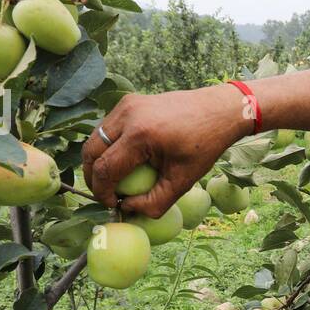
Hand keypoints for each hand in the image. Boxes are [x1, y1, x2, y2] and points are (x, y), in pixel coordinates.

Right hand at [82, 85, 247, 217]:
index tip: (113, 205)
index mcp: (139, 135)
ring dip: (98, 161)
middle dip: (93, 177)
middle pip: (91, 151)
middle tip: (106, 194)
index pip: (104, 169)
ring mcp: (126, 105)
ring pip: (96, 138)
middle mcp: (127, 115)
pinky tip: (124, 160)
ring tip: (113, 180)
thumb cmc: (205, 145)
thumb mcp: (183, 181)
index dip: (102, 192)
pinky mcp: (129, 101)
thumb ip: (154, 203)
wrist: (219, 110)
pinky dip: (108, 146)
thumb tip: (127, 208)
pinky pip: (107, 127)